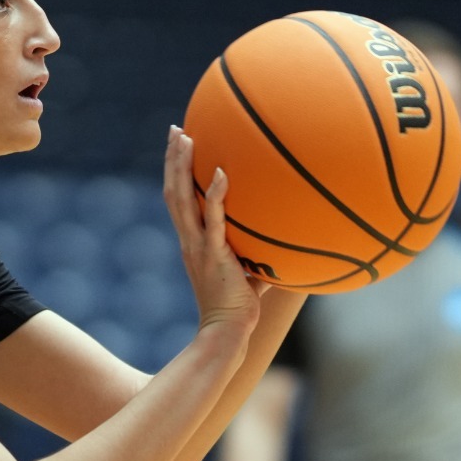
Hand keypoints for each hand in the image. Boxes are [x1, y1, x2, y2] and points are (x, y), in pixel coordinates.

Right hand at [163, 126, 265, 337]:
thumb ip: (259, 250)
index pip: (178, 201)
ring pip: (182, 199)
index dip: (174, 174)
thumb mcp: (249, 270)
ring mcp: (198, 246)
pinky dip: (215, 195)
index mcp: (192, 242)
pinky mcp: (214, 255)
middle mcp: (189, 240)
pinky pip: (213, 220)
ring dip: (181, 166)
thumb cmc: (241, 306)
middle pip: (173, 191)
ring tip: (185, 137)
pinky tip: (220, 172)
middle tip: (175, 130)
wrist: (228, 331)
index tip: (178, 147)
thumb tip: (288, 233)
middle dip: (172, 159)